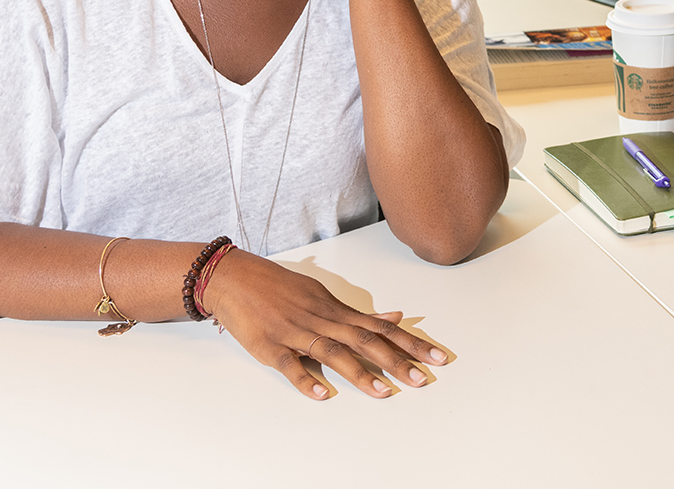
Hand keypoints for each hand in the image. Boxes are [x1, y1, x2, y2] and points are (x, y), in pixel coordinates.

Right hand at [204, 249, 450, 400]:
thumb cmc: (281, 288)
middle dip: (397, 361)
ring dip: (360, 373)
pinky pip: (290, 364)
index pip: (381, 330)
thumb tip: (396, 317)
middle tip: (424, 379)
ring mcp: (297, 333)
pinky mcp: (271, 346)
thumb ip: (359, 313)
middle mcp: (323, 320)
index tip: (437, 357)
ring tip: (384, 392)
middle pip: (366, 341)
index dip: (410, 344)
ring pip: (333, 353)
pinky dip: (305, 379)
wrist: (236, 278)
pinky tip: (321, 394)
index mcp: (337, 311)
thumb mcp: (323, 295)